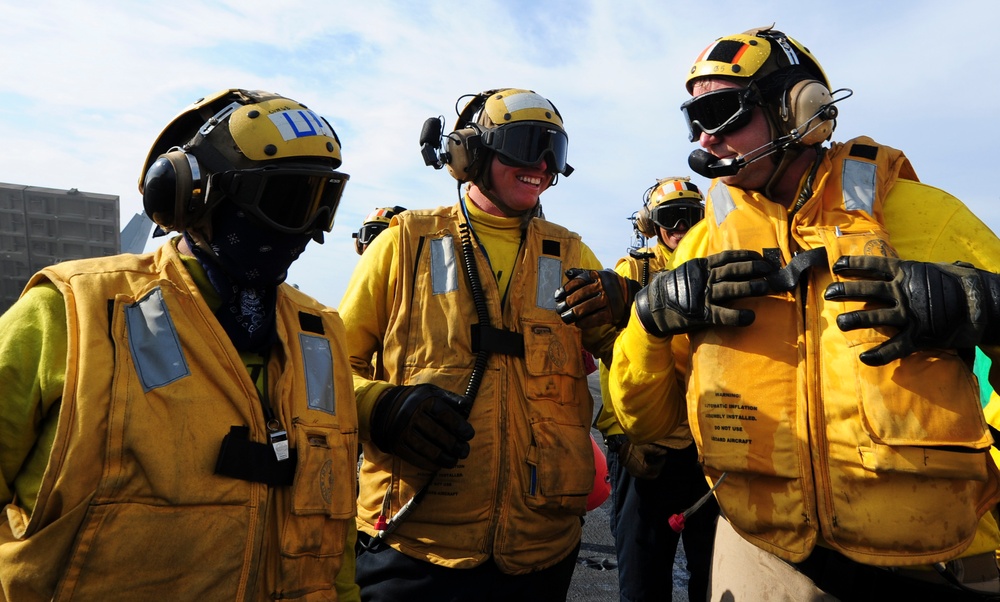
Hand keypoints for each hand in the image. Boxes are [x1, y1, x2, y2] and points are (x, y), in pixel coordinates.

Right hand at [369, 384, 474, 469]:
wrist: (384, 409)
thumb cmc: (416, 401)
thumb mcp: (431, 392)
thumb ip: (449, 398)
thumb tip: (466, 404)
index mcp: (423, 400)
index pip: (444, 414)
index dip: (459, 426)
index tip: (469, 434)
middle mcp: (411, 415)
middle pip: (436, 433)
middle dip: (454, 445)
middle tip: (464, 451)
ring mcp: (402, 431)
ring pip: (426, 448)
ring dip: (443, 458)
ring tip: (454, 461)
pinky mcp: (396, 444)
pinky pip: (414, 457)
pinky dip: (428, 464)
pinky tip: (438, 465)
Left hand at [554, 268, 640, 328]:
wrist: (628, 294)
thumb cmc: (607, 285)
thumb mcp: (597, 275)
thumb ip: (582, 273)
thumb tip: (567, 273)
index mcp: (597, 276)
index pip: (578, 282)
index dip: (566, 289)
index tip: (557, 297)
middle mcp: (603, 287)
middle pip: (580, 295)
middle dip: (567, 303)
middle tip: (559, 310)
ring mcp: (608, 300)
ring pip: (586, 308)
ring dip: (573, 314)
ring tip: (565, 318)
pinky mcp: (612, 313)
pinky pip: (595, 319)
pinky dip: (584, 322)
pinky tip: (578, 324)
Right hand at [618, 441, 669, 479]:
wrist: (620, 448)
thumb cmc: (633, 447)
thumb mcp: (646, 447)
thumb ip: (656, 450)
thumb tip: (665, 452)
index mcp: (644, 469)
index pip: (657, 468)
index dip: (662, 462)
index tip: (663, 456)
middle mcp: (640, 474)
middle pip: (654, 475)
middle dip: (658, 468)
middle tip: (660, 460)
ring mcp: (636, 474)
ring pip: (648, 475)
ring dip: (653, 469)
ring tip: (654, 459)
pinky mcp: (633, 472)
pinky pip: (643, 473)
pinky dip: (647, 469)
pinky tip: (647, 461)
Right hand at [634, 250, 773, 336]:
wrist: (652, 308)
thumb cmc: (673, 291)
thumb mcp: (687, 273)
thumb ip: (705, 271)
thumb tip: (726, 268)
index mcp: (701, 266)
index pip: (727, 257)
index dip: (746, 256)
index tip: (761, 258)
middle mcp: (703, 278)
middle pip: (733, 270)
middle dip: (754, 269)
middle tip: (771, 270)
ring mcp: (702, 295)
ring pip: (731, 288)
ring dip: (751, 287)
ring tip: (767, 287)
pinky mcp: (701, 313)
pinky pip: (722, 314)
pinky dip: (737, 315)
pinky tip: (750, 317)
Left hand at [824, 255, 999, 365]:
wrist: (984, 304)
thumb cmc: (962, 284)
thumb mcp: (938, 269)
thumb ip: (919, 270)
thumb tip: (911, 266)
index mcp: (907, 272)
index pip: (874, 265)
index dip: (853, 265)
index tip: (836, 266)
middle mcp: (903, 291)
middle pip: (867, 290)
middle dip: (845, 291)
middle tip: (828, 293)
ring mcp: (909, 313)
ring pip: (874, 317)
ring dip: (853, 320)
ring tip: (839, 323)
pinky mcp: (918, 335)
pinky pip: (894, 347)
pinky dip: (879, 354)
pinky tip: (865, 358)